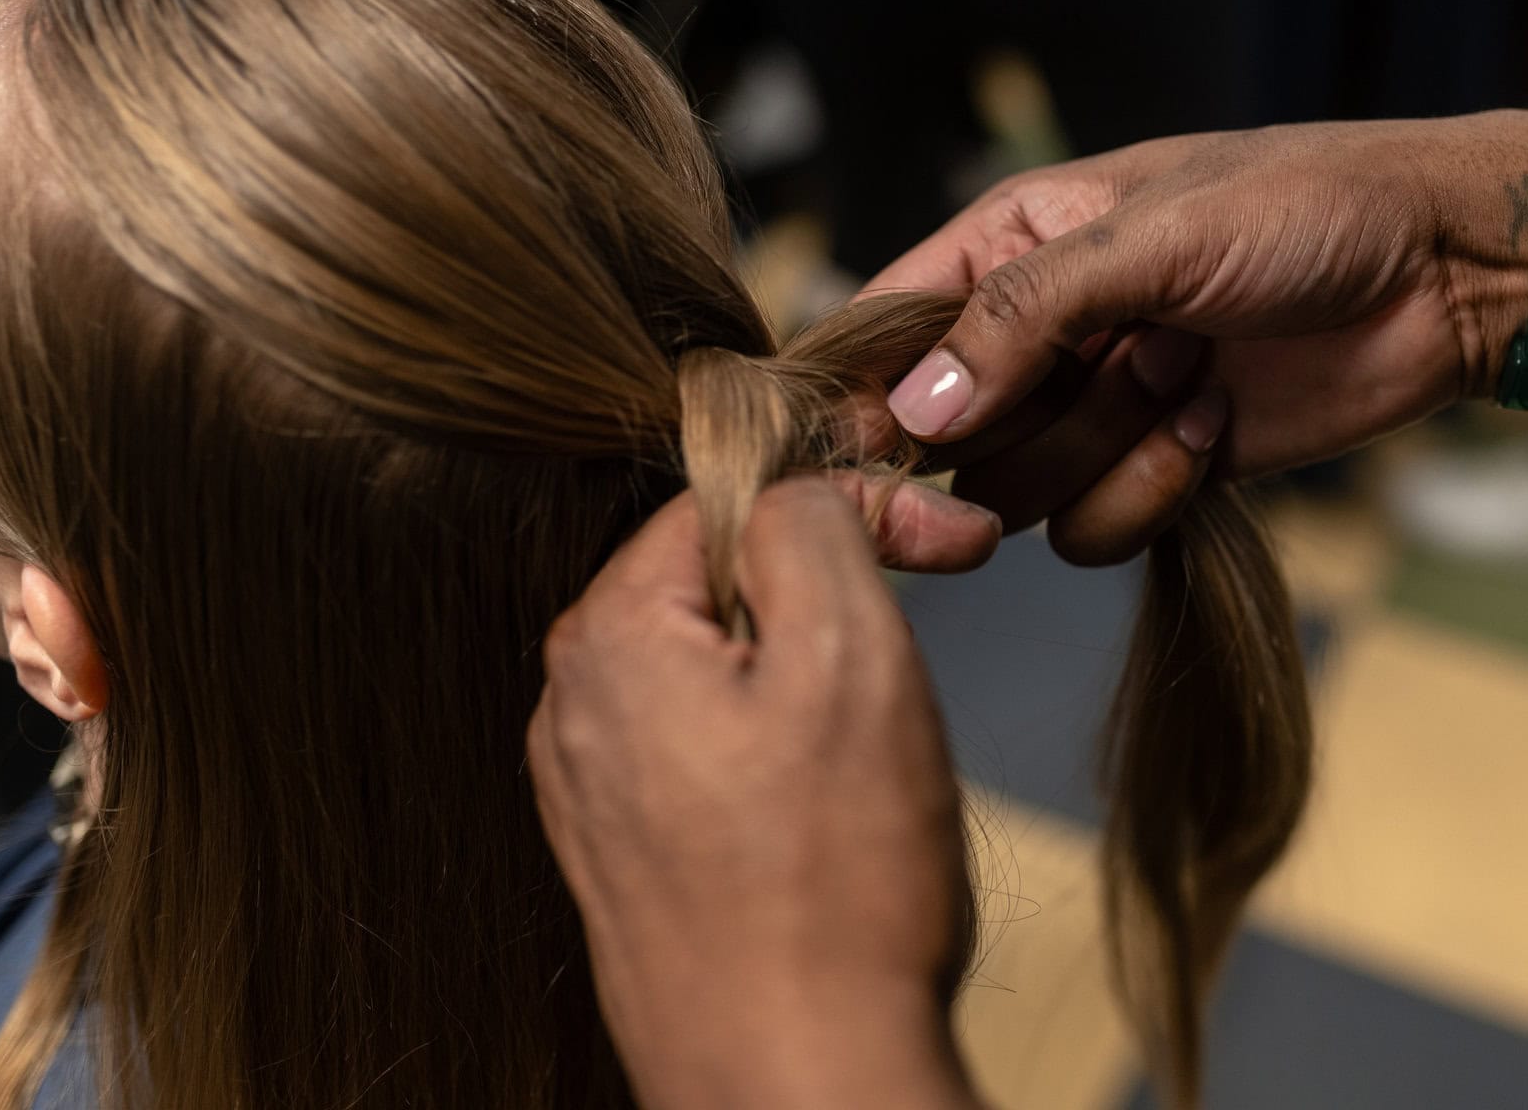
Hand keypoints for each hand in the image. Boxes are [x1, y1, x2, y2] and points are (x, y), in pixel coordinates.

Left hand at [528, 477, 986, 1109]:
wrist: (799, 1089)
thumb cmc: (832, 889)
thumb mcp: (849, 653)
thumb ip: (815, 523)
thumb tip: (799, 479)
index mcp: (607, 636)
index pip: (733, 499)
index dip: (855, 500)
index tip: (955, 540)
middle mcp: (572, 707)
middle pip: (722, 581)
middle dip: (835, 590)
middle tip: (932, 629)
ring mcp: (591, 791)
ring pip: (724, 668)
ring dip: (814, 674)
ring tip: (884, 747)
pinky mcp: (626, 860)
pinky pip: (710, 751)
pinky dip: (783, 749)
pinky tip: (836, 811)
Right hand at [864, 111, 1527, 560]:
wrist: (1446, 273)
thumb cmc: (1307, 208)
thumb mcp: (1154, 234)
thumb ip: (1023, 316)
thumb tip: (916, 409)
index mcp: (1014, 242)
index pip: (890, 323)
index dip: (869, 387)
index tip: (874, 438)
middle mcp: (1037, 333)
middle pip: (944, 430)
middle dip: (1025, 418)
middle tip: (1116, 365)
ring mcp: (1093, 408)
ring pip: (1016, 492)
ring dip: (1102, 449)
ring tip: (1187, 372)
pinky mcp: (1151, 473)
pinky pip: (1088, 532)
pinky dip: (1148, 492)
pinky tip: (1212, 425)